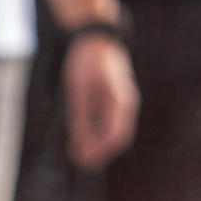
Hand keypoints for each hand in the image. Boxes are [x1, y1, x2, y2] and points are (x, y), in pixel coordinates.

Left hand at [62, 33, 137, 170]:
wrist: (96, 40)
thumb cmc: (86, 61)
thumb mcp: (78, 88)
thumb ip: (81, 114)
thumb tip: (79, 142)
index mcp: (121, 99)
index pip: (116, 134)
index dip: (99, 150)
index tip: (81, 158)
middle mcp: (125, 104)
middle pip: (118, 138)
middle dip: (99, 153)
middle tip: (78, 161)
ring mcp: (121, 104)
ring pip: (114, 135)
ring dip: (97, 148)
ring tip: (76, 155)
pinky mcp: (113, 104)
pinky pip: (108, 127)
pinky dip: (96, 137)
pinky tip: (79, 143)